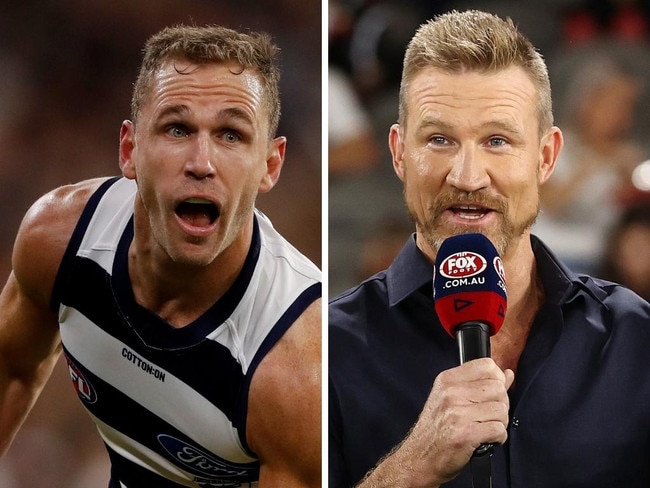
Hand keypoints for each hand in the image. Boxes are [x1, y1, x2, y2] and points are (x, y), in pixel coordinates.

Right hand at [366, 358, 513, 487]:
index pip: (487, 366)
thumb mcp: (450, 398)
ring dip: (499, 423)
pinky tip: (486, 439)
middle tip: (488, 415)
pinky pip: (499, 430)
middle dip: (500, 404)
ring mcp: (457, 413)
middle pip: (498, 388)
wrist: (420, 457)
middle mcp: (451, 393)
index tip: (492, 393)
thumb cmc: (436, 429)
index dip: (497, 379)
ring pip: (501, 410)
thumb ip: (480, 384)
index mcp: (447, 380)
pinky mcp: (466, 434)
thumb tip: (508, 374)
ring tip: (485, 427)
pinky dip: (498, 438)